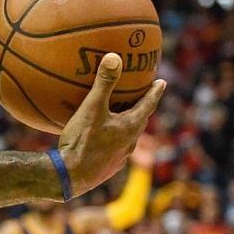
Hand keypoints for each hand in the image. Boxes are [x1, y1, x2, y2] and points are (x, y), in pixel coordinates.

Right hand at [58, 53, 164, 197]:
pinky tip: (100, 137)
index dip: (155, 92)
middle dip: (142, 108)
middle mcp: (129, 143)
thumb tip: (114, 57)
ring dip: (127, 125)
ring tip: (120, 116)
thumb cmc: (83, 141)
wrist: (70, 176)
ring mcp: (120, 157)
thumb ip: (104, 83)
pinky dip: (113, 138)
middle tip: (141, 97)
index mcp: (130, 127)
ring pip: (128, 137)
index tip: (162, 82)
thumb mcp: (92, 108)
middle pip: (140, 121)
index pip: (148, 104)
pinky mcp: (108, 167)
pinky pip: (115, 148)